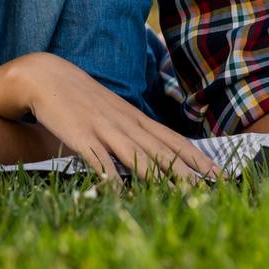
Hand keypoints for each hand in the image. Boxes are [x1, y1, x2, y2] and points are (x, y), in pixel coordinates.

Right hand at [16, 53, 221, 183]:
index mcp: (135, 119)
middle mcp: (125, 123)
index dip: (198, 158)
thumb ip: (133, 131)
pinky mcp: (80, 135)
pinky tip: (120, 191)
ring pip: (136, 154)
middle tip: (215, 186)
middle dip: (190, 170)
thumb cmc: (82, 99)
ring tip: (182, 192)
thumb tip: (156, 152)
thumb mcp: (114, 112)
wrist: (46, 76)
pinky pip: (98, 159)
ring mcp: (103, 129)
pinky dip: (110, 176)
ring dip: (160, 174)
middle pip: (162, 149)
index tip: (221, 173)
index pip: (173, 140)